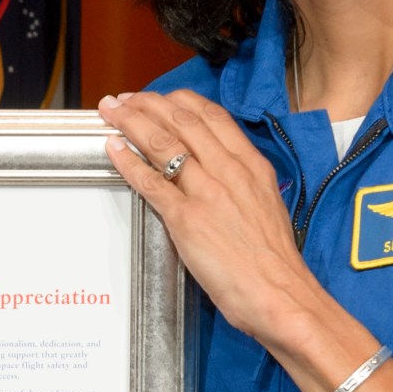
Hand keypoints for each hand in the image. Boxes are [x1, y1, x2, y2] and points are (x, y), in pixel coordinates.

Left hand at [99, 88, 323, 348]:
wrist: (281, 293)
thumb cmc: (273, 262)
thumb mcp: (265, 205)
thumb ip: (241, 184)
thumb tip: (218, 175)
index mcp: (251, 165)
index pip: (211, 116)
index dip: (179, 101)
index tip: (159, 97)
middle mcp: (229, 170)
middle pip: (181, 121)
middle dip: (147, 103)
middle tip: (125, 99)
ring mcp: (207, 192)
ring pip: (161, 142)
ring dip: (130, 122)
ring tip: (111, 112)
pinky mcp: (186, 218)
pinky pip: (150, 181)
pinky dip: (127, 161)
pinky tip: (113, 149)